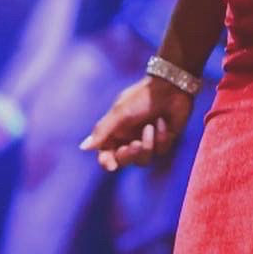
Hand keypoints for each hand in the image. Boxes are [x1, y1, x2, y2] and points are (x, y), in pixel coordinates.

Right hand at [79, 75, 193, 171]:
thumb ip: (102, 131)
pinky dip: (162, 137)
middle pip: (124, 161)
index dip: (106, 162)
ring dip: (147, 145)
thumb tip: (82, 148)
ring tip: (150, 128)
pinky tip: (163, 122)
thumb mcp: (119, 113)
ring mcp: (146, 141)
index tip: (111, 166)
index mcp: (115, 131)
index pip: (106, 154)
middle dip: (129, 155)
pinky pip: (160, 151)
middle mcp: (129, 138)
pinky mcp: (163, 141)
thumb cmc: (141, 97)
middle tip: (135, 144)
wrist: (170, 87)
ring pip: (143, 160)